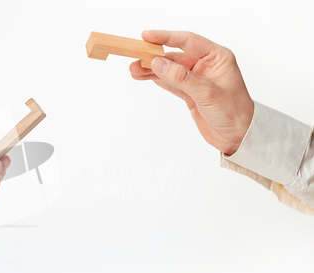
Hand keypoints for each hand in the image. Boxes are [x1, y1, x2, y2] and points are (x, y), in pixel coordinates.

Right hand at [129, 30, 253, 155]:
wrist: (238, 136)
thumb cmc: (234, 112)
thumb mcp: (207, 93)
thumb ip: (182, 78)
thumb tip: (158, 63)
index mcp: (217, 57)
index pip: (188, 41)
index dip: (166, 37)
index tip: (147, 36)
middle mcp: (206, 65)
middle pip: (174, 56)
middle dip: (154, 57)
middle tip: (135, 58)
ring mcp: (196, 79)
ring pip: (169, 70)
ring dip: (152, 70)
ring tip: (134, 70)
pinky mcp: (190, 92)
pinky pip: (169, 82)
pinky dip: (156, 80)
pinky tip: (144, 76)